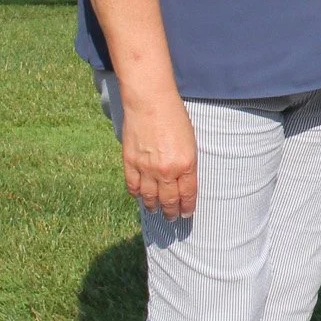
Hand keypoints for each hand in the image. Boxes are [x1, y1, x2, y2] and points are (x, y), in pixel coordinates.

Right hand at [121, 92, 197, 218]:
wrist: (150, 101)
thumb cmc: (175, 116)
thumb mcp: (190, 141)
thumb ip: (187, 163)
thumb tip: (182, 180)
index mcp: (186, 164)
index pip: (187, 194)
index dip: (187, 207)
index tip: (187, 214)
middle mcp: (166, 171)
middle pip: (169, 200)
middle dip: (171, 212)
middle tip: (172, 218)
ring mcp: (146, 168)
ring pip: (149, 197)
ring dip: (153, 207)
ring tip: (156, 211)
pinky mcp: (130, 162)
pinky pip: (132, 186)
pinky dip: (136, 194)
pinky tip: (140, 197)